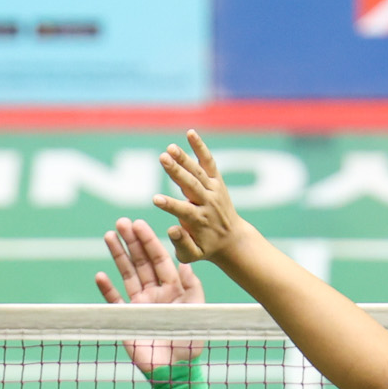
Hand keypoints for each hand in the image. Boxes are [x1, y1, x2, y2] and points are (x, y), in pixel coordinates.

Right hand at [97, 217, 208, 374]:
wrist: (175, 371)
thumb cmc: (190, 344)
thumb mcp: (198, 313)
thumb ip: (192, 289)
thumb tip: (186, 265)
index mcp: (173, 289)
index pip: (159, 259)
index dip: (149, 241)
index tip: (139, 224)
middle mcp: (155, 293)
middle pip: (141, 262)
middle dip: (131, 242)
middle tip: (121, 223)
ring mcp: (139, 304)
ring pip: (127, 274)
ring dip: (118, 256)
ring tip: (109, 236)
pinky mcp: (126, 319)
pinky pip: (114, 300)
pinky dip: (107, 289)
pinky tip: (100, 275)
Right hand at [155, 131, 251, 266]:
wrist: (232, 240)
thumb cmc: (206, 248)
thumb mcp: (192, 256)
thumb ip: (181, 244)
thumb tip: (171, 229)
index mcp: (199, 221)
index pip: (183, 211)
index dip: (169, 205)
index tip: (155, 199)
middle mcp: (207, 202)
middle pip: (191, 185)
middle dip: (176, 171)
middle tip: (162, 158)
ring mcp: (213, 189)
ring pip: (198, 171)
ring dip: (184, 158)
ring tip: (170, 147)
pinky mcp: (216, 180)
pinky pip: (208, 162)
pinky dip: (200, 148)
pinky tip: (190, 133)